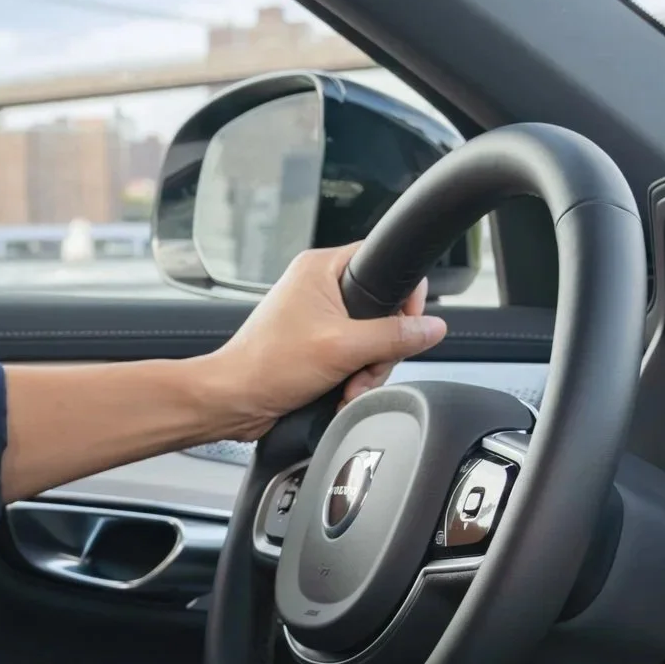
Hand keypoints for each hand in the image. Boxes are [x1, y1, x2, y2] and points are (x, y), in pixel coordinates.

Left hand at [196, 243, 445, 442]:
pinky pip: (354, 356)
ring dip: (367, 370)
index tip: (406, 325)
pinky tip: (340, 392)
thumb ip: (394, 336)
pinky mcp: (316, 345)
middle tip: (365, 368)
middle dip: (380, 349)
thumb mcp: (342, 347)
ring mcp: (317, 318)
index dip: (403, 297)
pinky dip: (353, 377)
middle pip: (383, 310)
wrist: (233, 400)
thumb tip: (432, 328)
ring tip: (347, 386)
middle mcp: (319, 287)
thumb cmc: (266, 365)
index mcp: (321, 269)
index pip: (384, 263)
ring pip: (371, 339)